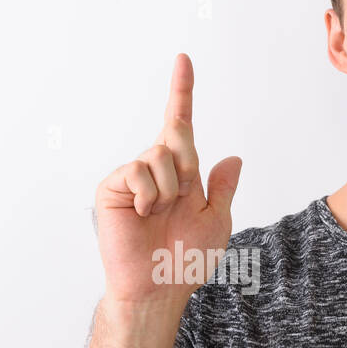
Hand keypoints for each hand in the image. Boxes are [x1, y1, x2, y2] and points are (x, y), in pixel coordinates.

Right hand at [94, 53, 241, 306]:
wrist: (157, 287)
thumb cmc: (185, 260)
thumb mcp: (217, 221)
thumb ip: (223, 189)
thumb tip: (233, 158)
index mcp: (181, 175)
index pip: (180, 124)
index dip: (181, 92)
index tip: (184, 60)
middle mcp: (156, 170)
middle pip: (177, 135)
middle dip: (185, 165)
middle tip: (177, 201)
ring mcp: (132, 178)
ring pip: (159, 154)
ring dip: (168, 188)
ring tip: (158, 214)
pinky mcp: (113, 187)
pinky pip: (137, 170)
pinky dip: (148, 194)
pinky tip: (143, 214)